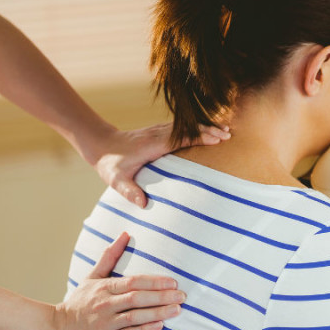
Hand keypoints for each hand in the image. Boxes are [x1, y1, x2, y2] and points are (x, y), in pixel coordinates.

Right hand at [50, 232, 184, 329]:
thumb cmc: (78, 303)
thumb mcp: (92, 277)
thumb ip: (110, 256)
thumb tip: (124, 233)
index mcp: (104, 287)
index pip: (133, 282)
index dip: (154, 282)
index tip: (173, 282)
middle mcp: (106, 304)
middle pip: (138, 298)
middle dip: (162, 296)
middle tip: (182, 296)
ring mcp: (106, 323)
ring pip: (135, 316)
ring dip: (158, 313)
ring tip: (177, 310)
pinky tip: (160, 326)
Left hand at [94, 122, 229, 206]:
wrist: (101, 144)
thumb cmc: (109, 164)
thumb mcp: (116, 180)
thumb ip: (129, 191)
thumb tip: (143, 203)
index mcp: (152, 144)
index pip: (180, 138)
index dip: (199, 137)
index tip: (217, 138)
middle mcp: (158, 134)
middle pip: (188, 129)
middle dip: (209, 130)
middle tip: (228, 134)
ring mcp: (158, 131)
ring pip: (186, 126)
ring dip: (205, 128)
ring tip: (225, 131)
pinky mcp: (158, 131)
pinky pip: (181, 128)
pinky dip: (196, 129)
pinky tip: (206, 131)